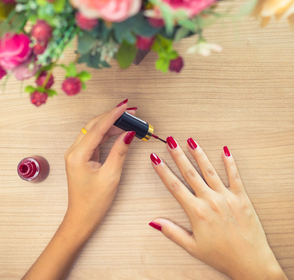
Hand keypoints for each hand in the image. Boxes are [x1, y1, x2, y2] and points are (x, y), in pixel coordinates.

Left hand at [22, 102, 136, 279]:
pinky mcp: (82, 156)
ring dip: (110, 124)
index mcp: (78, 154)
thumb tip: (129, 133)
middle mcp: (74, 150)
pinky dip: (107, 133)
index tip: (126, 106)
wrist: (81, 219)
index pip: (98, 128)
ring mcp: (77, 153)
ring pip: (94, 130)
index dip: (113, 115)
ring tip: (129, 120)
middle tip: (130, 111)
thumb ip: (120, 152)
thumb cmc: (94, 202)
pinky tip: (119, 131)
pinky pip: (95, 139)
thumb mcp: (111, 176)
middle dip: (112, 116)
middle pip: (94, 125)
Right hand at [149, 138, 286, 279]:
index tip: (155, 159)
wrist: (249, 262)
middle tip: (170, 141)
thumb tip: (154, 221)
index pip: (174, 186)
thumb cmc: (221, 256)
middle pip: (190, 173)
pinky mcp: (241, 197)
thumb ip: (172, 232)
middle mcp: (210, 200)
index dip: (163, 171)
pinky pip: (234, 176)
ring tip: (191, 141)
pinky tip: (225, 150)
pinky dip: (229, 162)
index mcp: (196, 212)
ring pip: (209, 170)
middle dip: (178, 155)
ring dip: (199, 154)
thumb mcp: (192, 247)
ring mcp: (226, 196)